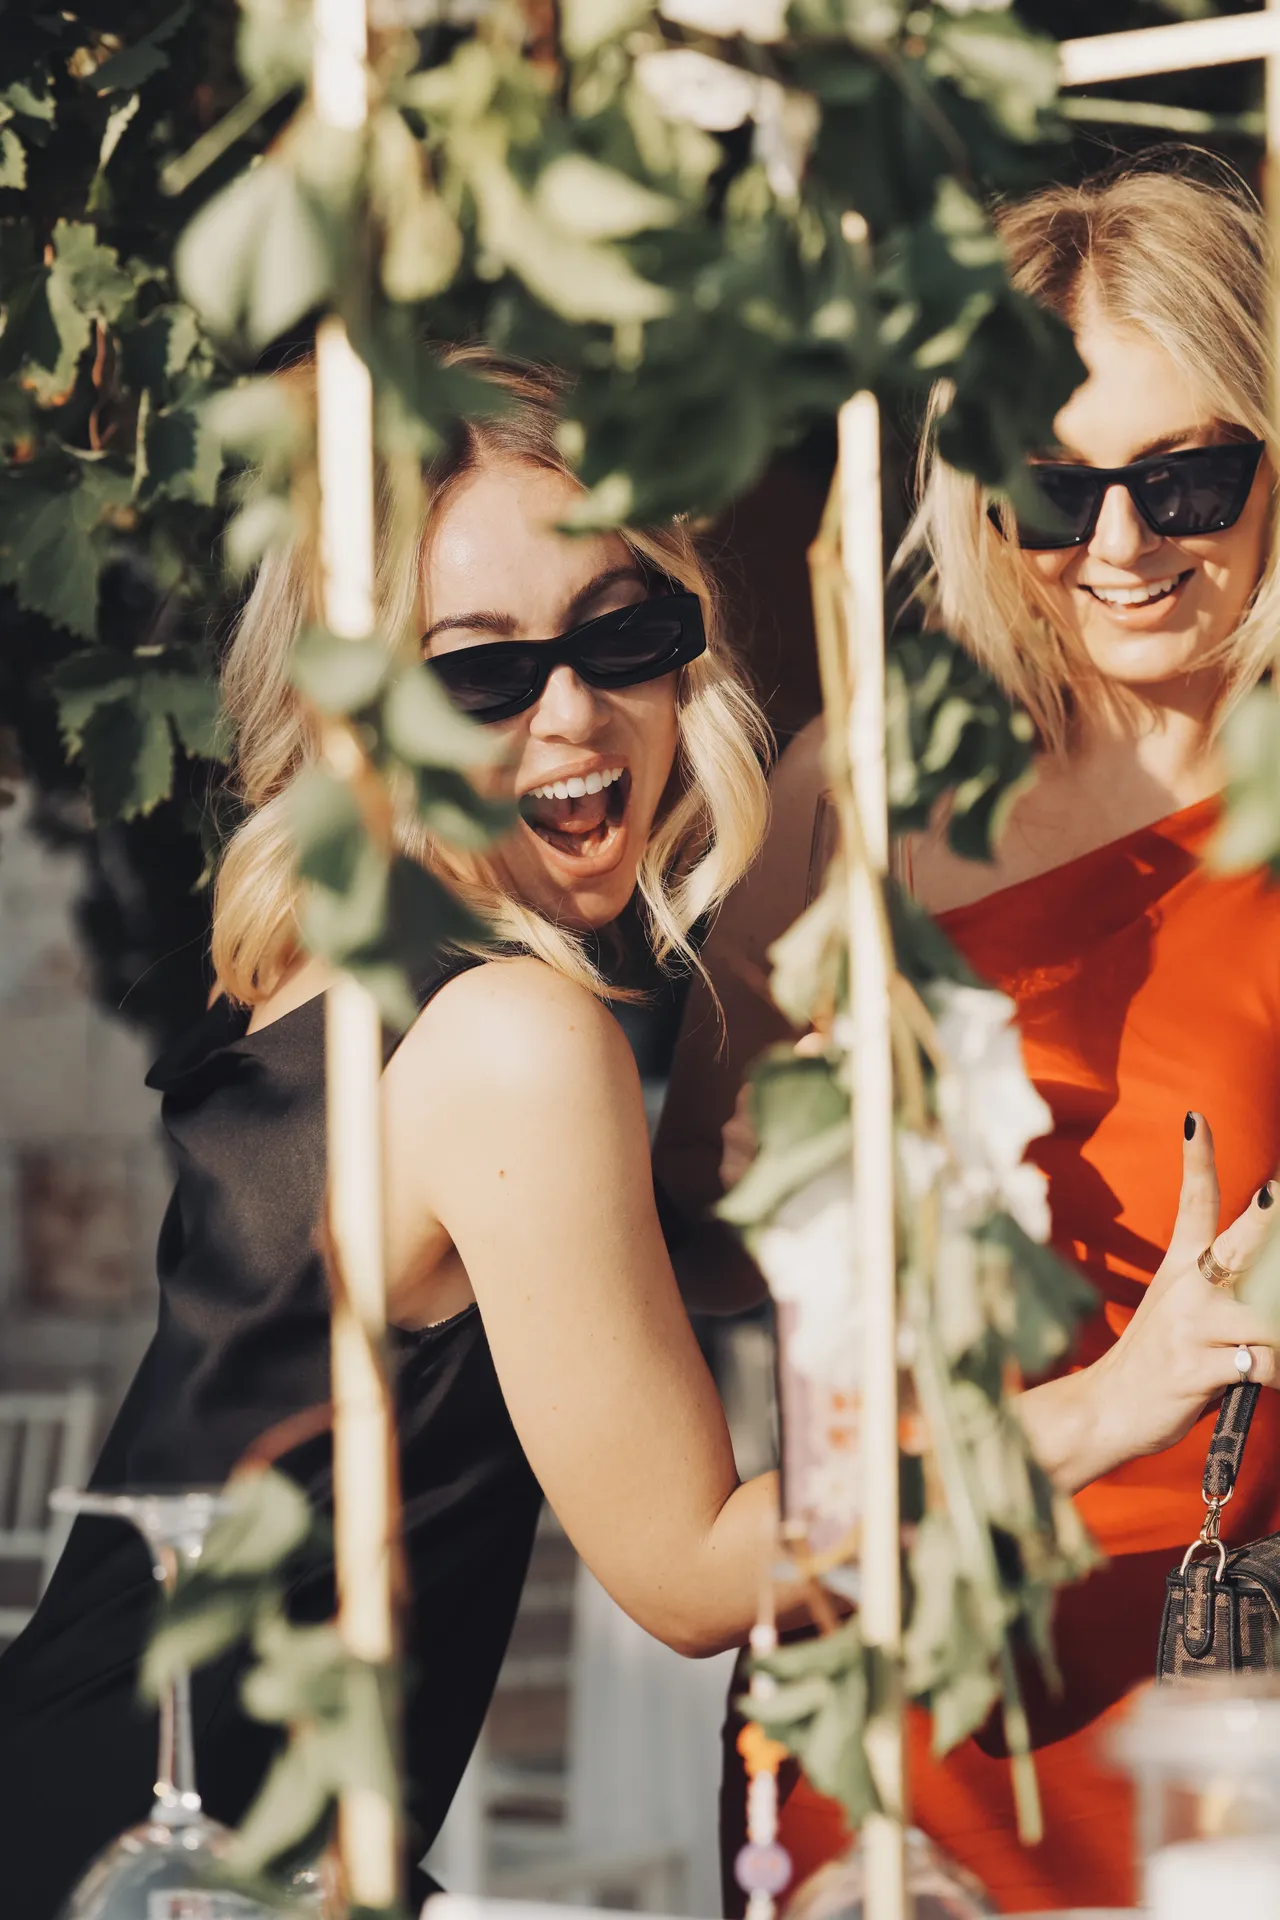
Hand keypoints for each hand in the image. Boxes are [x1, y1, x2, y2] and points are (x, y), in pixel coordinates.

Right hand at [1083, 1113, 1278, 1470]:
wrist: (1108, 1408)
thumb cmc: (1157, 1362)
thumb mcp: (1181, 1316)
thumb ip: (1223, 1295)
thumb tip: (1268, 1287)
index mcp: (1179, 1268)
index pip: (1193, 1202)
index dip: (1198, 1159)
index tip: (1197, 1120)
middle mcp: (1186, 1288)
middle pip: (1240, 1240)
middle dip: (1267, 1215)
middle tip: (1277, 1190)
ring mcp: (1190, 1326)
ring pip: (1267, 1320)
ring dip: (1278, 1342)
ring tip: (1265, 1356)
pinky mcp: (1197, 1367)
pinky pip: (1261, 1365)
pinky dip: (1273, 1375)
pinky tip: (1263, 1382)